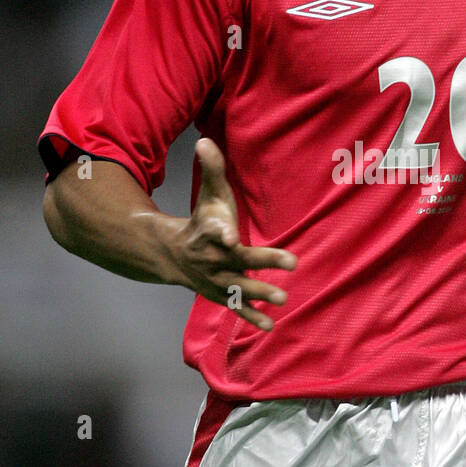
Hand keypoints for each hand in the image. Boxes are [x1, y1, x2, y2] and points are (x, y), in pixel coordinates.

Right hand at [169, 137, 296, 330]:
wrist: (173, 255)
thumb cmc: (201, 221)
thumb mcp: (207, 195)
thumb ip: (211, 169)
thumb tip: (204, 140)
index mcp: (209, 232)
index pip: (215, 231)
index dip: (220, 232)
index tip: (229, 234)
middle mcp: (212, 258)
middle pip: (237, 261)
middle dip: (263, 263)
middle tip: (292, 262)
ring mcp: (215, 280)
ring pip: (238, 288)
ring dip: (260, 294)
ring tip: (283, 299)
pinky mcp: (220, 295)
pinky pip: (236, 307)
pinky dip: (251, 317)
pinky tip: (270, 326)